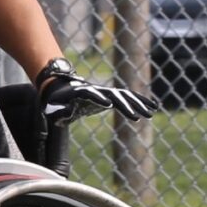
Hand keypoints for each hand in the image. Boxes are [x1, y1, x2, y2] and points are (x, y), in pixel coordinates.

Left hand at [39, 73, 157, 122]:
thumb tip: (63, 118)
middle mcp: (97, 90)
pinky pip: (129, 98)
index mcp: (82, 92)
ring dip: (138, 104)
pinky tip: (153, 107)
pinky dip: (141, 101)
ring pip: (126, 96)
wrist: (62, 88)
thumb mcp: (53, 108)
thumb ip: (59, 113)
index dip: (99, 99)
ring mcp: (106, 92)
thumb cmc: (56, 102)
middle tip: (136, 118)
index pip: (92, 94)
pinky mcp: (112, 96)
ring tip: (151, 114)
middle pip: (114, 96)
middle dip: (125, 106)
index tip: (108, 105)